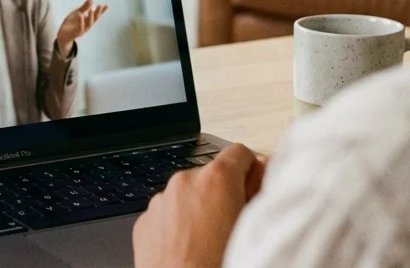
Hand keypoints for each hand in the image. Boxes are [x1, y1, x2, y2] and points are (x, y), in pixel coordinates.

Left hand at [55, 0, 107, 55]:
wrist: (62, 34)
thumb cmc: (71, 23)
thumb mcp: (77, 13)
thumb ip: (84, 7)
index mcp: (87, 20)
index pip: (96, 15)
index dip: (101, 11)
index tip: (107, 6)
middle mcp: (87, 26)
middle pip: (94, 19)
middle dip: (97, 13)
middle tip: (100, 6)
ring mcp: (82, 30)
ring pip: (89, 24)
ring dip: (90, 16)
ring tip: (91, 9)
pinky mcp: (76, 33)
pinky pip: (80, 28)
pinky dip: (81, 21)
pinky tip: (81, 15)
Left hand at [132, 144, 266, 267]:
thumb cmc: (218, 266)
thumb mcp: (254, 228)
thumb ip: (261, 193)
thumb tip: (265, 171)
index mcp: (216, 180)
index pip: (240, 153)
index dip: (251, 173)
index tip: (255, 191)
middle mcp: (184, 183)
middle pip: (212, 175)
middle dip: (224, 194)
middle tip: (235, 226)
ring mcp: (160, 202)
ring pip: (187, 195)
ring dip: (200, 210)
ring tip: (210, 244)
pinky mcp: (145, 222)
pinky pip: (167, 214)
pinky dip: (178, 226)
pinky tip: (190, 251)